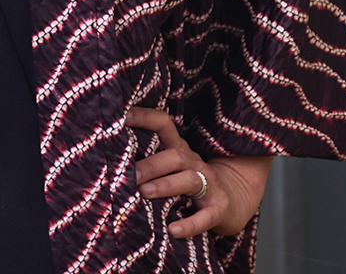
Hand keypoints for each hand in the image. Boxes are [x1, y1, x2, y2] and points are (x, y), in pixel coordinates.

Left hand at [125, 106, 272, 238]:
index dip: (145, 117)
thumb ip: (150, 160)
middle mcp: (194, 162)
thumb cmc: (192, 180)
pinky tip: (173, 230)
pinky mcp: (219, 209)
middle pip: (174, 156)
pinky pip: (205, 216)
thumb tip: (111, 161)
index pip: (164, 124)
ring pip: (188, 180)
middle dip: (150, 164)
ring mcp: (210, 185)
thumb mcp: (174, 165)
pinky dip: (189, 224)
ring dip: (165, 185)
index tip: (123, 116)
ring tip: (143, 193)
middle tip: (127, 175)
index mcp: (180, 149)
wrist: (235, 200)